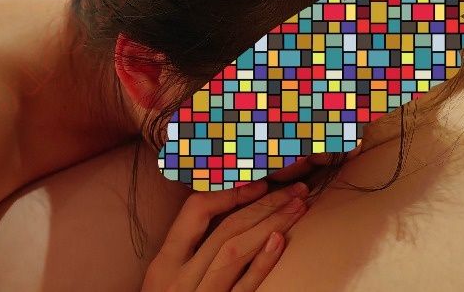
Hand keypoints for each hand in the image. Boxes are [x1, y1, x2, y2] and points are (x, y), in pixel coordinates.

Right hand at [142, 180, 309, 291]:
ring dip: (270, 224)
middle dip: (264, 204)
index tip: (261, 182)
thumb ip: (191, 251)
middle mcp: (178, 279)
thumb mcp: (169, 280)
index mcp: (164, 264)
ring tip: (299, 207)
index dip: (230, 192)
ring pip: (234, 251)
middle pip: (225, 228)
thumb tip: (235, 214)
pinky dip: (261, 264)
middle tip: (297, 188)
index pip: (195, 211)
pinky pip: (242, 289)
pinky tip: (280, 242)